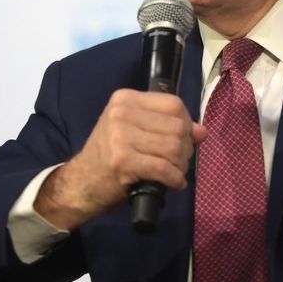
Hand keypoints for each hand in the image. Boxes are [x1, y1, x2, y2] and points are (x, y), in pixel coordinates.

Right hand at [35, 89, 207, 230]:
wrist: (81, 182)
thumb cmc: (109, 155)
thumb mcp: (134, 131)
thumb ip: (166, 126)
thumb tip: (202, 131)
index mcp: (125, 99)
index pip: (173, 104)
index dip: (187, 122)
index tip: (184, 138)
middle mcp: (121, 113)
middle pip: (177, 126)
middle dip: (186, 148)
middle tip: (179, 161)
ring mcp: (120, 136)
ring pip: (173, 148)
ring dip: (181, 165)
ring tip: (175, 172)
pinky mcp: (123, 161)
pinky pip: (164, 168)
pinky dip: (174, 179)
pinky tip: (174, 183)